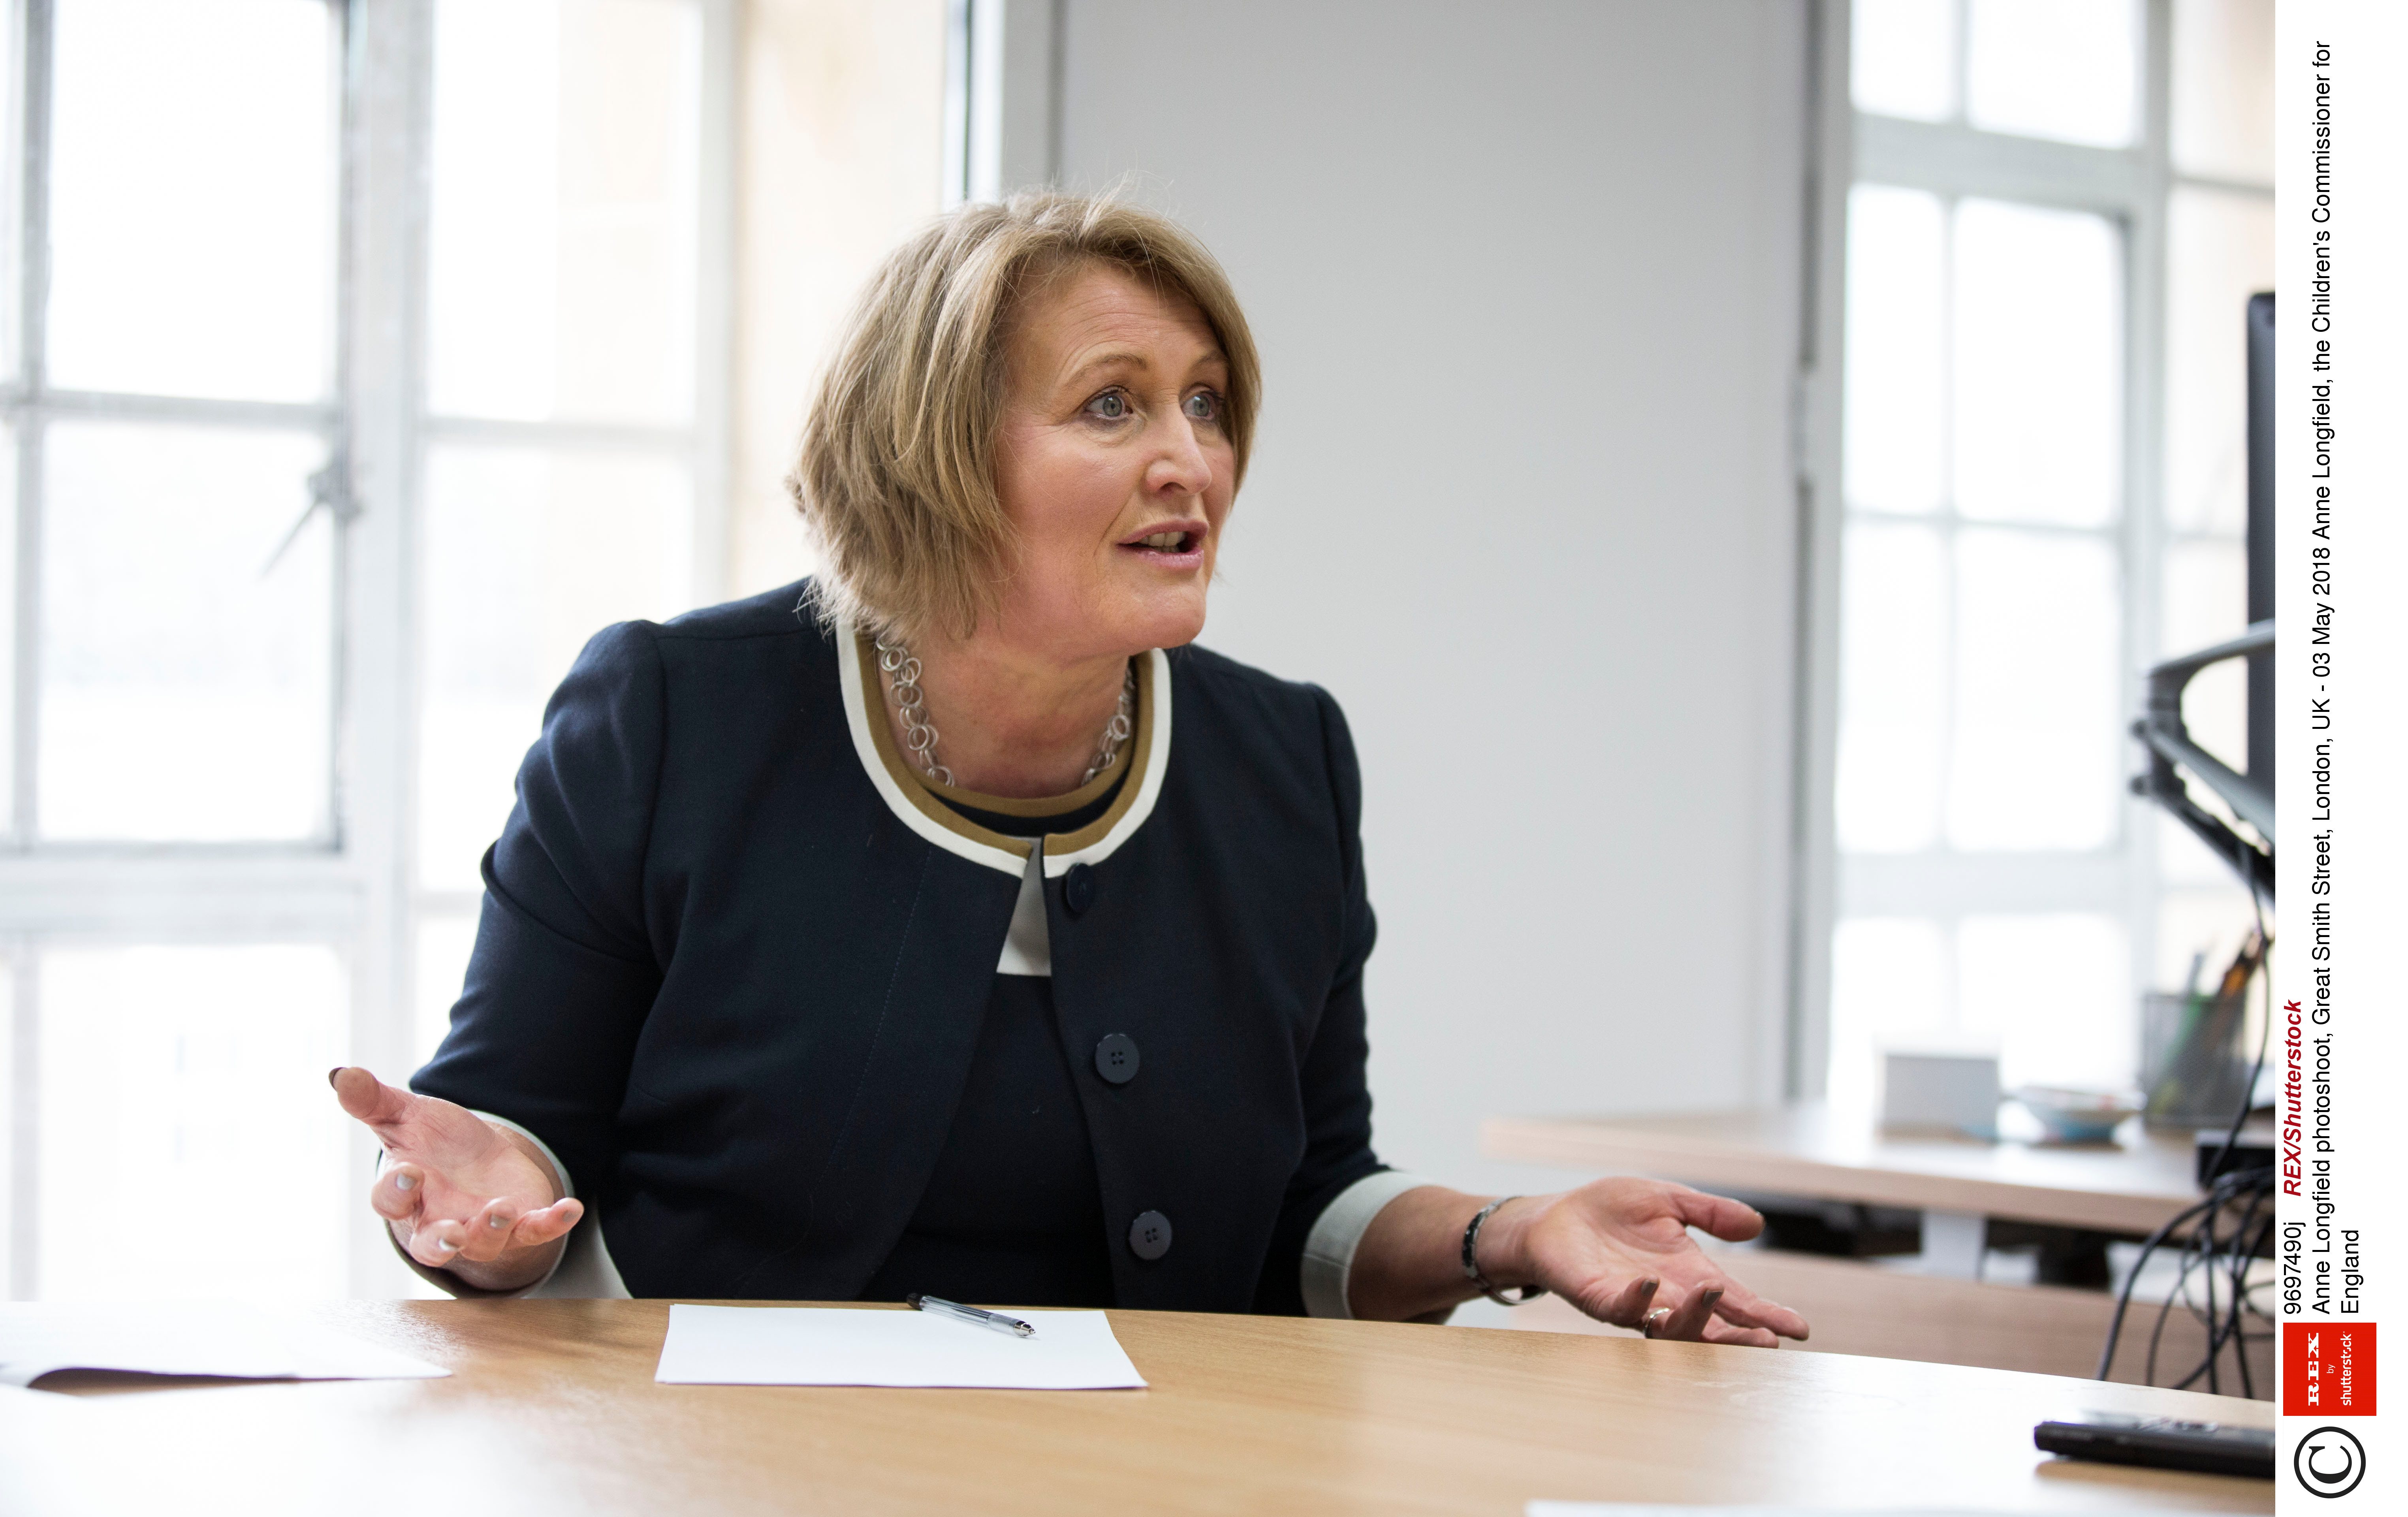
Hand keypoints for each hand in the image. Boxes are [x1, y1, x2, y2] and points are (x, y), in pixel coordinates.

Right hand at [330, 1067, 583, 1291]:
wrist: (479, 1160)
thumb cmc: (434, 1143)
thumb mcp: (406, 1118)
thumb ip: (373, 1101)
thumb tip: (338, 1073)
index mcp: (408, 1196)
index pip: (392, 1203)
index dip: (398, 1190)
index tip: (409, 1170)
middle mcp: (440, 1220)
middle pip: (434, 1244)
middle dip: (442, 1241)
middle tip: (452, 1233)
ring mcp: (482, 1228)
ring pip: (484, 1243)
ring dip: (493, 1230)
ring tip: (502, 1209)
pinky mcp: (521, 1224)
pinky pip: (537, 1231)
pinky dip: (553, 1223)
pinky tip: (570, 1208)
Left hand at [1484, 1179, 1809, 1347]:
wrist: (1556, 1216)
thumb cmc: (1611, 1210)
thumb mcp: (1667, 1200)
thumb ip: (1709, 1213)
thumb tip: (1756, 1223)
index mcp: (1689, 1273)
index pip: (1735, 1301)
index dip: (1765, 1315)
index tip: (1798, 1329)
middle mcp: (1667, 1295)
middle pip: (1711, 1327)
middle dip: (1740, 1335)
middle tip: (1768, 1340)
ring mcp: (1633, 1301)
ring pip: (1671, 1326)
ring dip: (1693, 1315)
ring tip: (1715, 1293)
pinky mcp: (1598, 1297)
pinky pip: (1621, 1308)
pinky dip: (1637, 1300)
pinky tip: (1650, 1285)